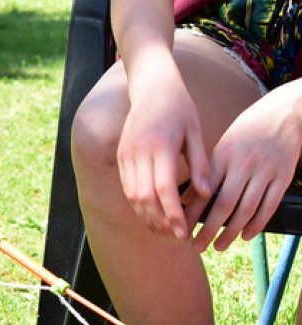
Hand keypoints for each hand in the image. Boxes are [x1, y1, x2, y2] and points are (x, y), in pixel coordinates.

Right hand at [117, 68, 210, 239]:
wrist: (150, 86)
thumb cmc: (179, 108)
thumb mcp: (195, 132)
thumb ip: (200, 164)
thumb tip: (204, 195)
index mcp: (160, 145)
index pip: (163, 188)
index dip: (172, 213)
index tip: (184, 231)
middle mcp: (139, 152)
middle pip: (144, 198)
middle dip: (159, 222)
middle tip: (176, 238)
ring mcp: (126, 155)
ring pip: (132, 196)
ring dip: (147, 217)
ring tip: (165, 231)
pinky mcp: (121, 157)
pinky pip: (127, 188)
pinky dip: (139, 206)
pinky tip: (153, 215)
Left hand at [183, 83, 301, 251]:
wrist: (285, 112)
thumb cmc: (248, 131)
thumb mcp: (224, 145)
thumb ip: (206, 171)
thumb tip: (184, 198)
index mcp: (223, 155)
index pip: (203, 190)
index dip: (191, 214)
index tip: (181, 229)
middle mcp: (243, 164)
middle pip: (223, 205)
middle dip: (207, 229)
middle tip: (196, 247)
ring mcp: (265, 171)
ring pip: (246, 209)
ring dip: (231, 232)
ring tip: (218, 246)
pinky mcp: (283, 176)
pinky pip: (269, 206)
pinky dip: (257, 224)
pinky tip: (246, 235)